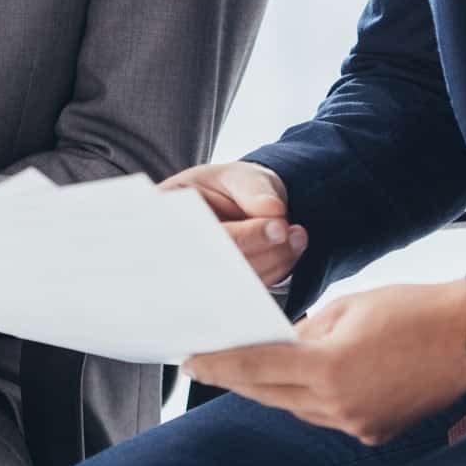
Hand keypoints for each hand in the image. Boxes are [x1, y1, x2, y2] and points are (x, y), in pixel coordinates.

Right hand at [160, 162, 306, 286]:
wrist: (242, 204)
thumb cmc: (234, 186)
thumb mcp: (241, 176)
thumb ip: (254, 189)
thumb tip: (273, 211)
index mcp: (168, 215)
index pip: (202, 235)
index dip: (243, 236)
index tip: (278, 226)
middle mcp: (177, 251)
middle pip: (221, 265)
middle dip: (264, 250)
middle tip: (294, 233)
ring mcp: (199, 275)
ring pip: (240, 282)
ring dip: (276, 261)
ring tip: (297, 234)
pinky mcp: (224, 289)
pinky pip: (252, 289)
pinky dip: (278, 270)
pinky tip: (290, 247)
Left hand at [184, 282, 465, 444]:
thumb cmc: (413, 308)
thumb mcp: (348, 307)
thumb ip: (307, 330)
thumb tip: (281, 344)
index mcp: (328, 369)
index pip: (256, 367)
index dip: (219, 364)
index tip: (192, 361)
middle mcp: (340, 406)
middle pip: (271, 394)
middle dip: (238, 378)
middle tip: (208, 364)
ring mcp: (359, 426)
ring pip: (298, 409)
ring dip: (275, 389)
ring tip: (252, 368)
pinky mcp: (376, 433)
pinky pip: (328, 418)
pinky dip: (313, 400)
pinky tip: (305, 381)